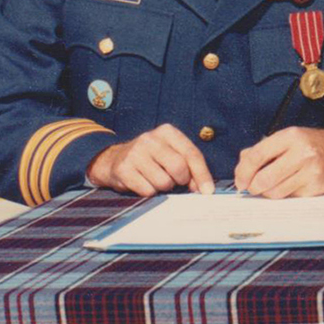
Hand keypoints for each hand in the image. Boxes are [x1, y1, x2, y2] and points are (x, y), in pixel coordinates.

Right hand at [86, 124, 213, 196]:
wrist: (114, 159)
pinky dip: (150, 192)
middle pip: (178, 167)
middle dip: (181, 180)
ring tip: (156, 179)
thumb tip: (203, 189)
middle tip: (176, 182)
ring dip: (164, 187)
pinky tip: (143, 182)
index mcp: (167, 132)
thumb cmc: (151, 158)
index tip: (208, 191)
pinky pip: (148, 190)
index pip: (192, 154)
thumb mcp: (171, 154)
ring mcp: (135, 153)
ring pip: (164, 182)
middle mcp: (150, 139)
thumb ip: (190, 166)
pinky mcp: (123, 169)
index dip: (202, 175)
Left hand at [233, 126, 323, 198]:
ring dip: (268, 193)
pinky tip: (291, 185)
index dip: (243, 171)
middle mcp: (302, 153)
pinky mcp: (316, 188)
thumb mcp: (289, 138)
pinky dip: (286, 194)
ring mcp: (311, 172)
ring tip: (273, 185)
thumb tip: (242, 167)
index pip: (257, 155)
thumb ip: (263, 149)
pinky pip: (291, 198)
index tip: (240, 181)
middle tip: (252, 187)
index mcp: (291, 137)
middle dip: (253, 187)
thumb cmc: (314, 144)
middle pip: (264, 179)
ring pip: (276, 192)